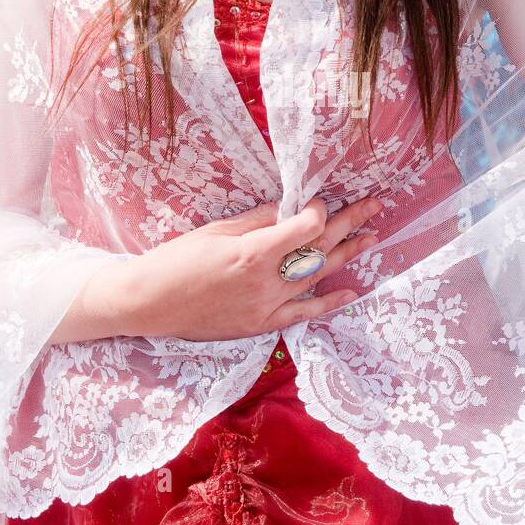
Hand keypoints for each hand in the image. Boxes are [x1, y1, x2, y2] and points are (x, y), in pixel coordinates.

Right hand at [117, 194, 383, 340]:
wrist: (150, 304)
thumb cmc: (176, 260)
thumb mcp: (216, 231)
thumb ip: (258, 221)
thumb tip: (289, 207)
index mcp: (253, 252)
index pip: (306, 228)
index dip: (319, 210)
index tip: (320, 200)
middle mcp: (266, 282)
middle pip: (320, 249)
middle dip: (349, 223)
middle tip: (374, 206)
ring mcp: (266, 306)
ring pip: (317, 277)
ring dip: (347, 255)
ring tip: (372, 237)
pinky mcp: (260, 324)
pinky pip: (303, 314)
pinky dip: (328, 302)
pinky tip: (350, 290)